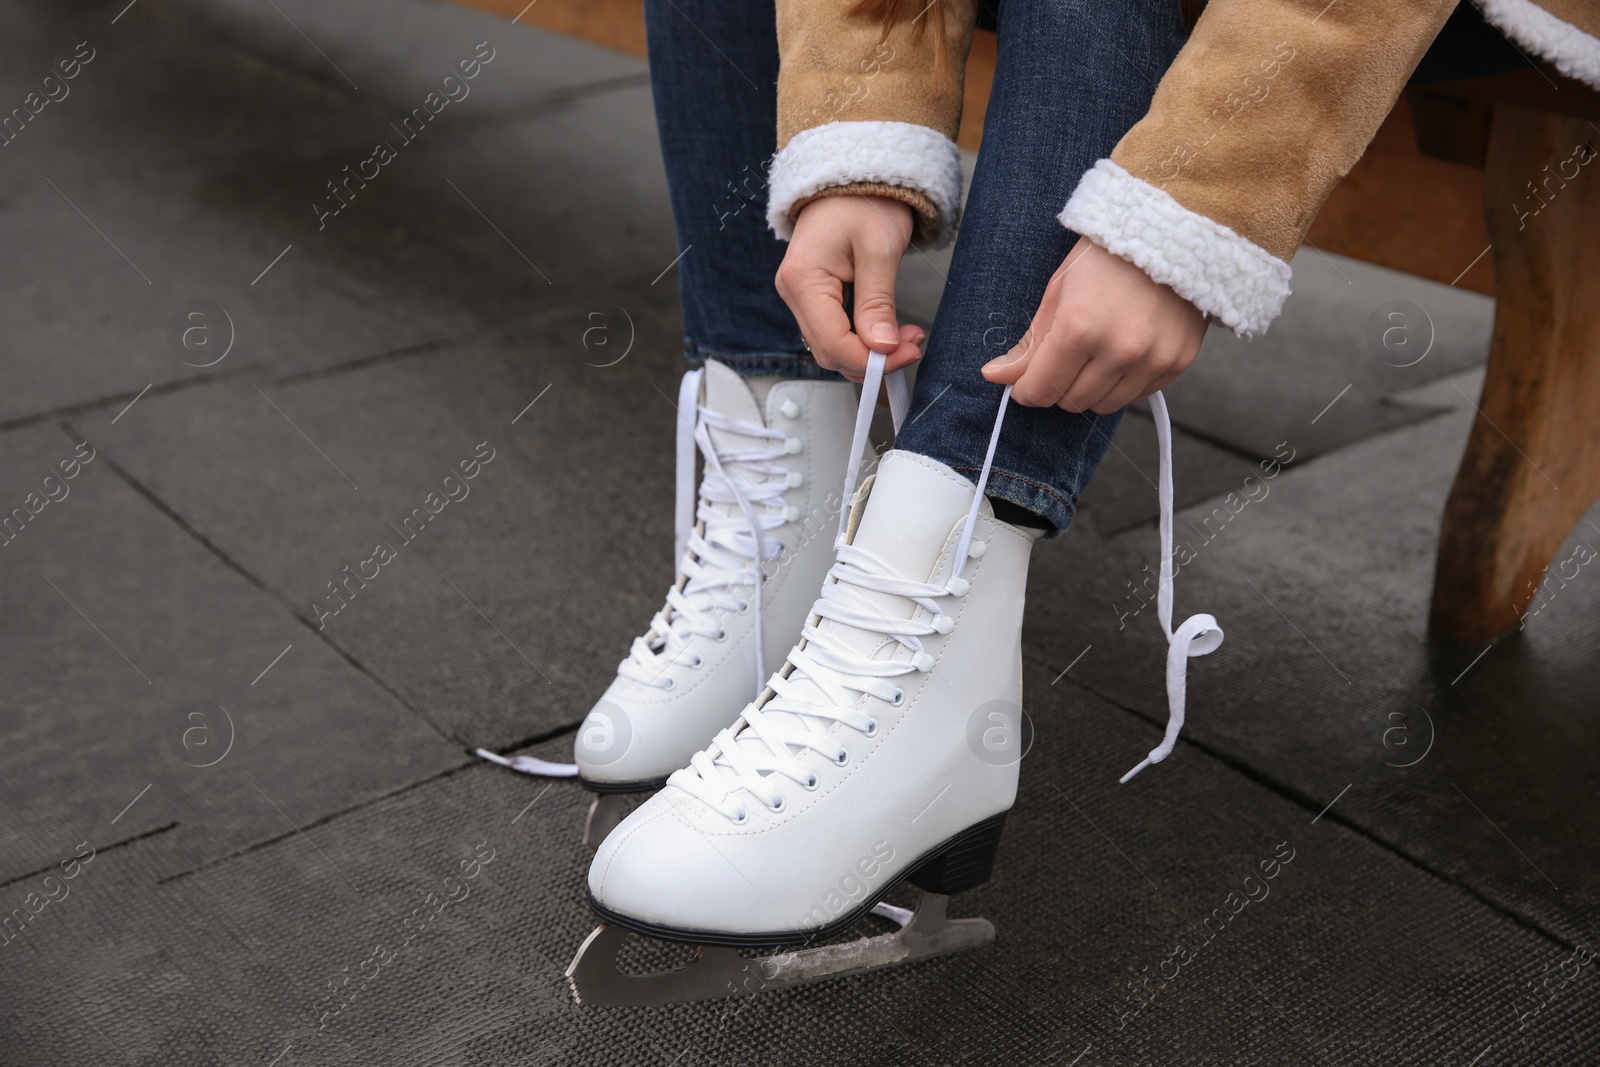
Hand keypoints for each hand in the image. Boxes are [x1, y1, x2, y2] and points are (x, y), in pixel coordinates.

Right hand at [775, 194, 925, 382]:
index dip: (872, 360)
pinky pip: (834, 331)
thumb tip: (881, 347)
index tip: (909, 352)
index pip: (834, 344)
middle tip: (913, 346)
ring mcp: (800, 295)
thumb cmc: (865, 200)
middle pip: (830, 352)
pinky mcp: (812, 295)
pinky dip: (861, 339)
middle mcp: (793, 292)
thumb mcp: (880, 248)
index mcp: (803, 280)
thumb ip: (878, 302)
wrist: (852, 174)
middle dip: (872, 359)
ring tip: (906, 338)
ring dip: (868, 352)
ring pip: (832, 346)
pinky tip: (887, 331)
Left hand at [982, 238, 1205, 412]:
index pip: (1042, 388)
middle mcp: (1119, 349)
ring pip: (1105, 405)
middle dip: (1057, 388)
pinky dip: (1122, 384)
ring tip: (1091, 357)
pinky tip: (1120, 355)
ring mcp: (1152, 358)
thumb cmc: (1106, 257)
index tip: (1024, 386)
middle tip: (1060, 362)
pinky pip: (1138, 395)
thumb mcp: (1058, 292)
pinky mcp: (1178, 362)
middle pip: (1072, 401)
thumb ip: (1029, 344)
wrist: (1171, 232)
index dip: (1026, 392)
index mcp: (1079, 328)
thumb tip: (994, 376)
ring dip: (1089, 390)